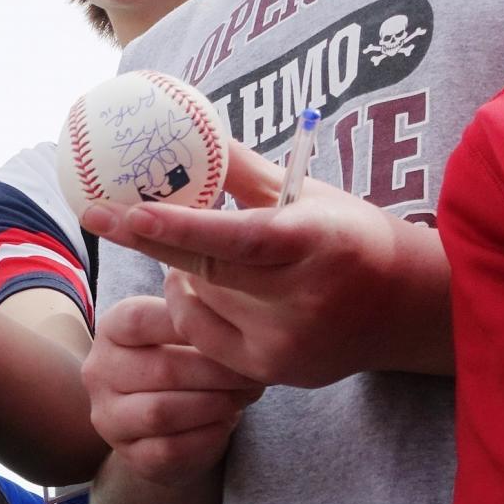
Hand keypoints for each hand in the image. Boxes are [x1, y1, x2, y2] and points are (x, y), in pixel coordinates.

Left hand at [78, 138, 452, 384]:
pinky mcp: (271, 372)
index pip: (239, 238)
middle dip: (151, 241)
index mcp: (318, 242)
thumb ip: (243, 171)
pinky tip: (206, 290)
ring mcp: (286, 342)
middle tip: (101, 215)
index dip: (180, 227)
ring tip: (199, 256)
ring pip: (197, 303)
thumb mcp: (305, 194)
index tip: (130, 212)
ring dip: (183, 275)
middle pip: (205, 273)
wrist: (402, 307)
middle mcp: (304, 299)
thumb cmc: (347, 236)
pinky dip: (191, 308)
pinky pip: (201, 336)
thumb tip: (188, 131)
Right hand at [81, 295, 263, 485]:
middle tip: (255, 372)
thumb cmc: (183, 359)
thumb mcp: (185, 331)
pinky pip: (169, 449)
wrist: (166, 418)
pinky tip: (226, 422)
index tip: (233, 330)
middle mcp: (99, 373)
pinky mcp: (129, 454)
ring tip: (244, 396)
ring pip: (161, 413)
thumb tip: (242, 328)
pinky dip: (207, 436)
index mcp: (110, 330)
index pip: (139, 320)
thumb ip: (202, 321)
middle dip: (219, 372)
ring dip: (214, 405)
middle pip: (161, 369)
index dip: (188, 324)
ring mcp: (109, 418)